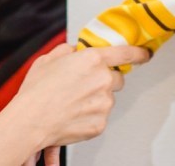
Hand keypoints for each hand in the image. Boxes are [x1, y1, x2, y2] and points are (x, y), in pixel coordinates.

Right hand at [10, 43, 149, 160]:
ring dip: (96, 99)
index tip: (145, 54)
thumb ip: (68, 51)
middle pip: (116, 78)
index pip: (126, 53)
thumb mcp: (49, 59)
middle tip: (83, 86)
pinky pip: (101, 116)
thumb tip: (75, 51)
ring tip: (72, 103)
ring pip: (108, 98)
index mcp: (93, 59)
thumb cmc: (36, 91)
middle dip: (104, 80)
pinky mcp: (100, 123)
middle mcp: (103, 80)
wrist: (30, 121)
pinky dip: (90, 116)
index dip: (138, 53)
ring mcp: (104, 103)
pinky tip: (73, 114)